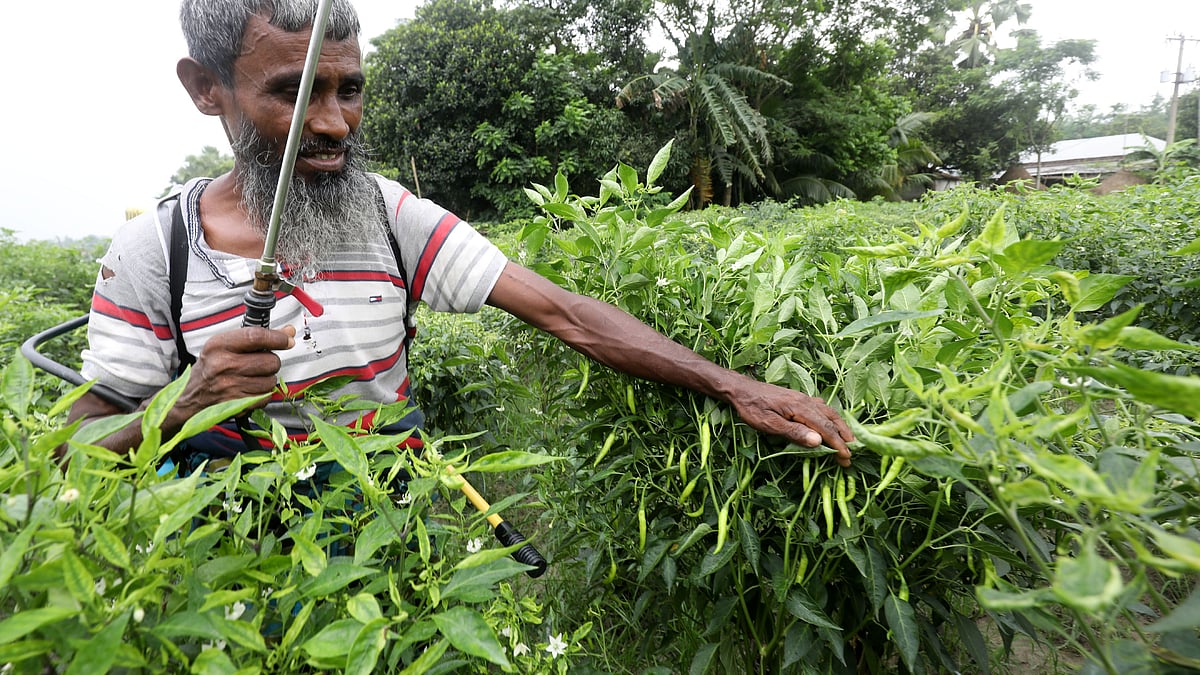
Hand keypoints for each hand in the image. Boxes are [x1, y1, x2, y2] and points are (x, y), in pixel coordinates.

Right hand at [176, 325, 295, 415]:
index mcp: (219, 345)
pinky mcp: (236, 404)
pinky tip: (251, 389)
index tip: (288, 339)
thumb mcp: (227, 345)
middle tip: (259, 363)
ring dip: (267, 378)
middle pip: (270, 361)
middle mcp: (223, 365)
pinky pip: (266, 397)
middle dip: (271, 361)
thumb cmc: (213, 366)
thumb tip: (289, 331)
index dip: (278, 338)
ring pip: (271, 380)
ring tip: (252, 376)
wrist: (192, 395)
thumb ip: (259, 337)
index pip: (256, 337)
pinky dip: (263, 394)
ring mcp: (230, 386)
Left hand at [727, 376, 854, 466]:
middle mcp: (807, 401)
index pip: (826, 429)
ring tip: (848, 440)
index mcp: (801, 408)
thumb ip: (794, 432)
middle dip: (844, 437)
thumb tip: (818, 442)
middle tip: (852, 453)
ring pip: (829, 412)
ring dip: (840, 426)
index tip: (846, 459)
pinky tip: (830, 422)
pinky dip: (830, 417)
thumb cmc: (752, 408)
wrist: (741, 389)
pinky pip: (821, 407)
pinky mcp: (798, 398)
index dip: (838, 445)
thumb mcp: (770, 424)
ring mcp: (803, 398)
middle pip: (832, 420)